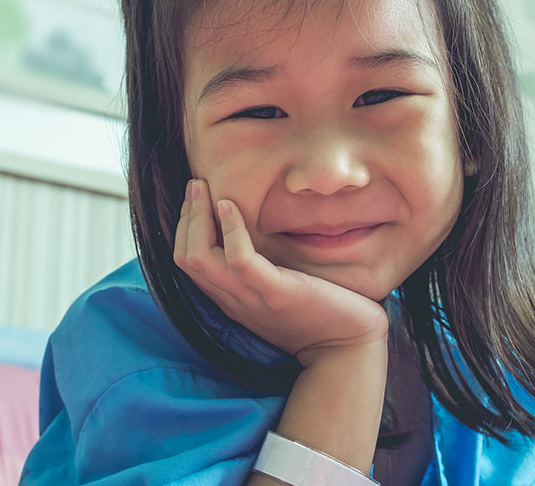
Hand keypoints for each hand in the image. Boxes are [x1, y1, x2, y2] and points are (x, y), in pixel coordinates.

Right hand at [173, 179, 388, 366]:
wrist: (349, 347)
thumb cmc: (322, 312)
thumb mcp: (280, 288)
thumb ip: (262, 268)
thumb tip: (255, 233)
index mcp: (232, 298)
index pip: (188, 263)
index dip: (185, 228)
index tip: (196, 199)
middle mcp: (234, 299)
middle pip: (186, 258)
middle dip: (185, 217)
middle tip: (195, 185)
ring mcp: (251, 298)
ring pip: (199, 258)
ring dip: (196, 218)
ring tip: (203, 189)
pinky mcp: (276, 293)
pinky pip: (239, 260)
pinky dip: (229, 230)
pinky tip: (230, 207)